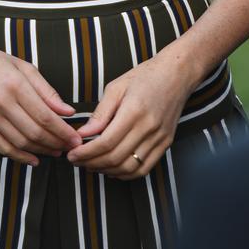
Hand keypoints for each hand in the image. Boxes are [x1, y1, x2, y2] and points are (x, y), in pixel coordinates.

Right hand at [0, 37, 81, 166]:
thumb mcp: (23, 66)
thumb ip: (46, 90)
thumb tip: (67, 111)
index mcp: (15, 84)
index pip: (45, 115)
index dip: (63, 131)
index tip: (76, 137)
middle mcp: (1, 101)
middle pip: (35, 132)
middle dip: (56, 143)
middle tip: (70, 147)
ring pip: (20, 142)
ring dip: (41, 151)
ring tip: (55, 151)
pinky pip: (2, 147)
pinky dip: (20, 156)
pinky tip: (34, 159)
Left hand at [66, 51, 193, 179]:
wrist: (176, 74)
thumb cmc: (144, 76)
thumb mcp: (116, 87)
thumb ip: (100, 113)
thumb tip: (83, 133)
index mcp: (134, 111)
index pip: (106, 142)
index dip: (86, 153)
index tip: (72, 154)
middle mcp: (148, 128)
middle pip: (116, 158)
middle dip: (92, 163)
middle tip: (77, 161)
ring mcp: (159, 138)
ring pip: (129, 168)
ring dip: (107, 171)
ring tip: (91, 165)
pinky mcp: (165, 144)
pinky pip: (144, 168)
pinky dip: (126, 174)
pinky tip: (112, 168)